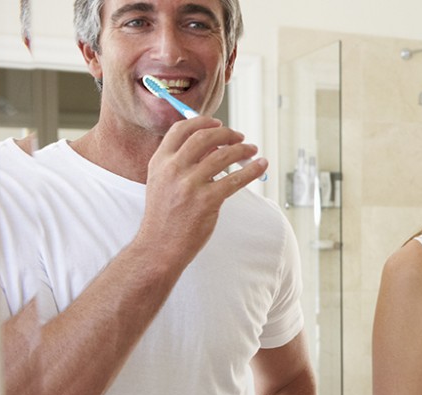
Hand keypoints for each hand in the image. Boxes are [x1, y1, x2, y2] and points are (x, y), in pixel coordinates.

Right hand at [135, 116, 268, 267]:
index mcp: (160, 161)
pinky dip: (252, 169)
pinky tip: (261, 165)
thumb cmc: (165, 215)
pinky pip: (236, 179)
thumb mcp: (161, 182)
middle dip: (227, 134)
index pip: (181, 130)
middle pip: (205, 138)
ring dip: (243, 149)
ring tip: (252, 150)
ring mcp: (190, 185)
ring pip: (223, 155)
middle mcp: (173, 169)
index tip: (218, 123)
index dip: (202, 122)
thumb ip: (180, 162)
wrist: (160, 245)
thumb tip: (212, 144)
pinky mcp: (207, 201)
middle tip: (240, 137)